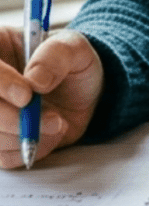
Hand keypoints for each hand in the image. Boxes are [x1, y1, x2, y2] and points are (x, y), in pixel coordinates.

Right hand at [0, 28, 103, 167]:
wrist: (83, 90)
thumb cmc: (73, 62)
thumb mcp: (75, 48)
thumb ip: (56, 56)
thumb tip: (35, 79)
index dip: (1, 83)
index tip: (27, 96)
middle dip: (12, 119)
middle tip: (51, 119)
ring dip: (23, 137)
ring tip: (57, 123)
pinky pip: (1, 156)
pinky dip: (27, 151)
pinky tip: (49, 135)